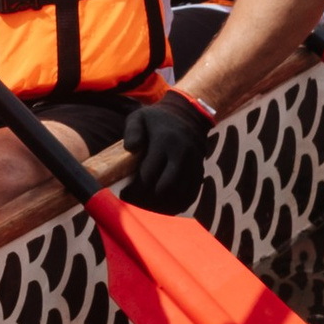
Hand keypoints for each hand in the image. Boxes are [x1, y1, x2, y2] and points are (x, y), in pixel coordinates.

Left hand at [126, 89, 213, 215]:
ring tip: (146, 206)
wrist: (189, 115)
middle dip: (147, 199)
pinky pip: (191, 195)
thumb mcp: (139, 116)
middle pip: (164, 187)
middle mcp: (182, 154)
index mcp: (165, 141)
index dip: (134, 189)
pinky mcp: (200, 172)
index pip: (149, 173)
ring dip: (161, 205)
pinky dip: (178, 205)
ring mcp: (193, 164)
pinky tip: (164, 207)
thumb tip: (130, 149)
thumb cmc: (157, 119)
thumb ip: (132, 131)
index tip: (124, 194)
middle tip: (134, 202)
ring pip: (179, 195)